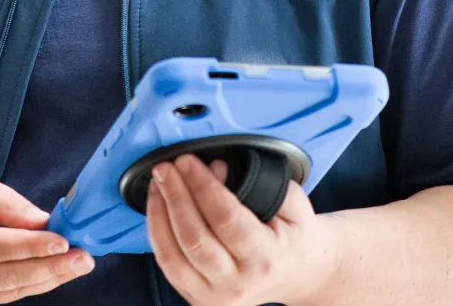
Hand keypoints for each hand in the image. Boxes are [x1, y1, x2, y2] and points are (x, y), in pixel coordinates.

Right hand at [0, 170, 94, 301]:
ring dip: (47, 279)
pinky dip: (30, 285)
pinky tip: (53, 273)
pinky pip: (1, 296)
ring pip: (9, 291)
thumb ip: (1, 201)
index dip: (32, 246)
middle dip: (50, 267)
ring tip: (77, 265)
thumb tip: (39, 219)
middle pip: (8, 275)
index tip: (63, 241)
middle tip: (83, 257)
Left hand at [145, 155, 337, 305]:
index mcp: (265, 259)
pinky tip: (157, 206)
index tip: (188, 161)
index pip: (226, 220)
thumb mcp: (295, 205)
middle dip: (175, 196)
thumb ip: (264, 183)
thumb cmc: (292, 237)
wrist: (295, 273)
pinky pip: (167, 265)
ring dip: (159, 214)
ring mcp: (214, 296)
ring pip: (172, 256)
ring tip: (158, 182)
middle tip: (166, 167)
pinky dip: (156, 232)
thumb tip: (218, 169)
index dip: (202, 187)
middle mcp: (238, 283)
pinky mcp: (197, 298)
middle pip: (194, 238)